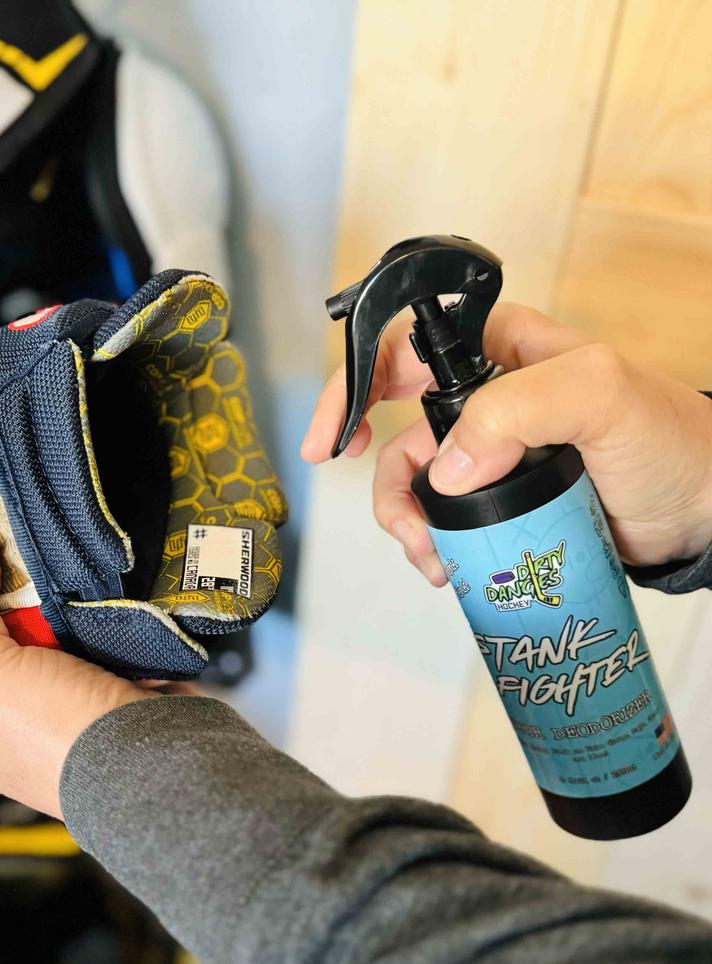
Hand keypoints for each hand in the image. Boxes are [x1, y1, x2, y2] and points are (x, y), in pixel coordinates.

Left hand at [0, 531, 154, 817]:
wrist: (159, 754)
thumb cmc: (61, 738)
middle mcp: (19, 719)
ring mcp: (72, 695)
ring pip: (49, 628)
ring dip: (51, 595)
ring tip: (46, 555)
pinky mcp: (117, 674)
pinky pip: (98, 626)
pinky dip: (98, 603)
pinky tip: (91, 577)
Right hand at [302, 302, 711, 582]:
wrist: (705, 516)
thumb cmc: (672, 443)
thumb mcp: (602, 397)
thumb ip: (520, 408)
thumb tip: (448, 468)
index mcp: (499, 348)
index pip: (406, 350)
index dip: (357, 385)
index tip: (339, 438)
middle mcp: (485, 395)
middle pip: (395, 425)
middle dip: (386, 480)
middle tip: (400, 524)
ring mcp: (488, 450)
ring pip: (413, 481)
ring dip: (408, 523)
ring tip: (434, 560)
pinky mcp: (496, 500)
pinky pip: (440, 518)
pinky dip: (431, 544)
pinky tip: (447, 566)